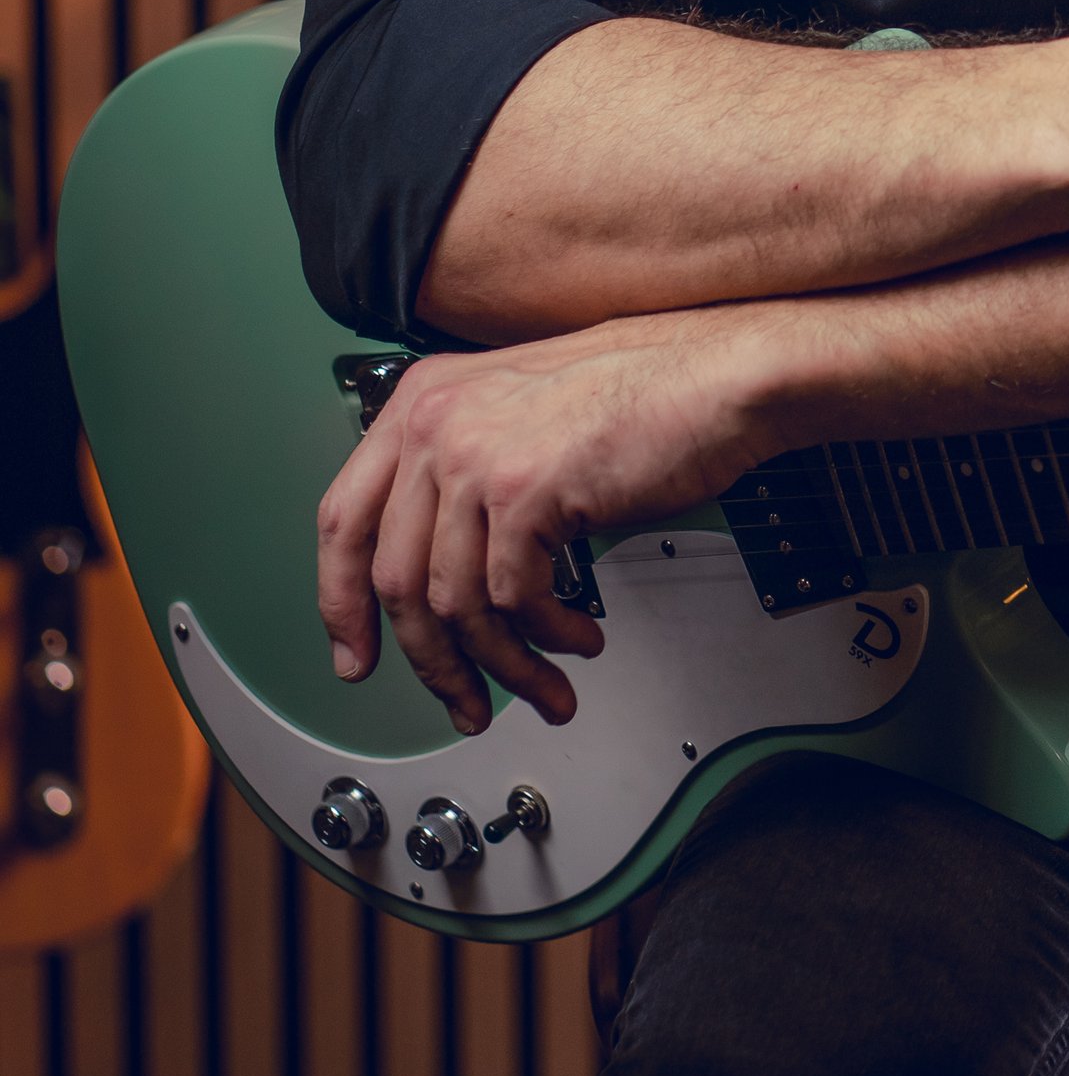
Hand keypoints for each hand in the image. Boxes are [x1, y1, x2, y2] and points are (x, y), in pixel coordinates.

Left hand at [316, 304, 786, 737]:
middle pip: (394, 579)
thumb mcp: (524, 415)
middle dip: (432, 662)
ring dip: (502, 665)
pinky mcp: (525, 490)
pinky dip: (546, 637)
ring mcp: (476, 454)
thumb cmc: (646, 392)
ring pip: (454, 604)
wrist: (721, 374)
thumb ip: (466, 471)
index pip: (345, 519)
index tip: (358, 655)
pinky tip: (578, 638)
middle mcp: (437, 422)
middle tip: (463, 701)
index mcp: (423, 400)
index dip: (341, 603)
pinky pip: (514, 600)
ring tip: (542, 688)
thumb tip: (441, 567)